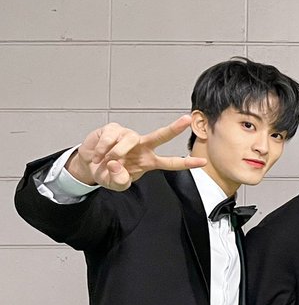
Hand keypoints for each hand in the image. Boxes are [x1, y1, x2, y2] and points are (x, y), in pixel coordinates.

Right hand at [67, 115, 205, 190]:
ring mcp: (129, 136)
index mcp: (148, 161)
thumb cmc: (108, 173)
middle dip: (174, 128)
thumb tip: (117, 164)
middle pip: (161, 136)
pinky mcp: (114, 129)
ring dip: (116, 152)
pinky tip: (97, 153)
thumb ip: (120, 180)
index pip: (171, 163)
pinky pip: (111, 136)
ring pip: (130, 139)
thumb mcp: (115, 184)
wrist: (88, 164)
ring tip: (105, 160)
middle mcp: (143, 146)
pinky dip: (102, 148)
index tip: (203, 162)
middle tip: (187, 120)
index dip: (186, 163)